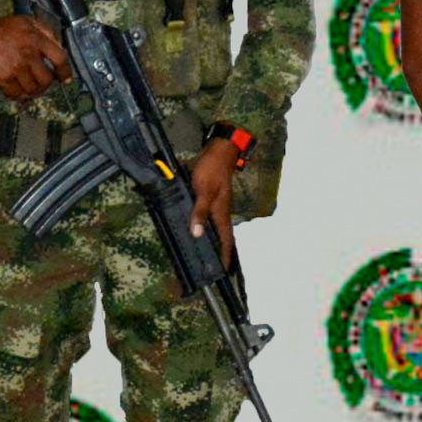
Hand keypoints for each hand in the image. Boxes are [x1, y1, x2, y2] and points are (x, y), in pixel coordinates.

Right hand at [0, 16, 69, 99]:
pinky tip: (18, 91)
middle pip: (47, 80)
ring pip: (32, 89)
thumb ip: (46, 32)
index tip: (66, 79)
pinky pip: (16, 94)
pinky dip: (19, 95)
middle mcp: (28, 55)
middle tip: (43, 83)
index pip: (60, 59)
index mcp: (37, 40)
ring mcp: (15, 68)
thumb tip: (59, 46)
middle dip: (47, 84)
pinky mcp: (2, 78)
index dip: (66, 72)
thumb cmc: (1, 27)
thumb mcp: (27, 21)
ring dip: (33, 91)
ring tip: (31, 88)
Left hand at [187, 133, 241, 261]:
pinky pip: (209, 218)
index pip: (226, 240)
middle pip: (222, 237)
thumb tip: (196, 234)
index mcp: (221, 213)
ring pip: (215, 228)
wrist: (219, 150)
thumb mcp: (203, 191)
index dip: (226, 255)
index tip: (225, 271)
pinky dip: (204, 227)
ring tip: (204, 252)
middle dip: (219, 252)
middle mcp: (221, 212)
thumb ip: (199, 212)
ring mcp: (217, 205)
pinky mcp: (211, 198)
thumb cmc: (212, 170)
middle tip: (212, 266)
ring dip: (212, 240)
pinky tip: (196, 228)